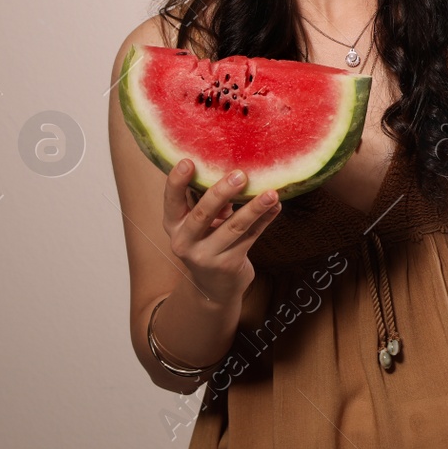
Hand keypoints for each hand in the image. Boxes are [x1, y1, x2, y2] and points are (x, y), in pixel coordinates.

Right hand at [162, 159, 280, 306]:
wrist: (213, 287)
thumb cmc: (207, 241)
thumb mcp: (199, 224)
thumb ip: (208, 201)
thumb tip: (232, 167)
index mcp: (173, 225)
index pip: (171, 201)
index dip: (176, 182)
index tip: (188, 161)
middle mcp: (185, 241)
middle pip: (202, 214)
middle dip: (221, 193)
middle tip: (240, 175)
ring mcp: (206, 256)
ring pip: (233, 227)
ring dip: (254, 208)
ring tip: (271, 193)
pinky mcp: (228, 265)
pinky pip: (251, 237)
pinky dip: (265, 219)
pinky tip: (276, 206)